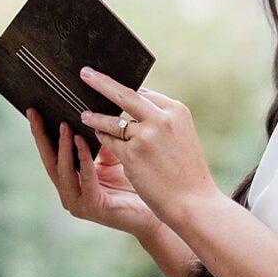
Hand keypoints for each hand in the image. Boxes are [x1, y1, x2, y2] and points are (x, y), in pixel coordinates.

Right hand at [28, 108, 161, 239]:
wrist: (151, 214)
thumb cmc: (132, 185)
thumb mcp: (112, 157)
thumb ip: (100, 140)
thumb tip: (91, 112)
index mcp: (70, 180)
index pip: (50, 153)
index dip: (41, 132)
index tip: (33, 110)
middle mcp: (69, 192)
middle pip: (49, 160)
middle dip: (41, 136)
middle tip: (35, 113)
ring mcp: (78, 202)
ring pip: (63, 170)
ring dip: (63, 146)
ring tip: (63, 124)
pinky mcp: (92, 207)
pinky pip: (85, 178)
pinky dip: (82, 158)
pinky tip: (81, 140)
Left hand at [76, 68, 219, 226]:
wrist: (194, 203)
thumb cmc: (187, 172)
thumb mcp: (181, 136)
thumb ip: (161, 120)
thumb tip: (135, 104)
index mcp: (176, 111)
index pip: (145, 94)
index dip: (126, 90)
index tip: (109, 82)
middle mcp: (162, 118)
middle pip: (125, 94)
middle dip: (102, 82)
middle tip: (85, 73)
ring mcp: (146, 135)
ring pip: (112, 119)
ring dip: (95, 116)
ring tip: (83, 114)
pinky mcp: (133, 154)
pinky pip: (109, 140)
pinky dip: (100, 137)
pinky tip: (94, 136)